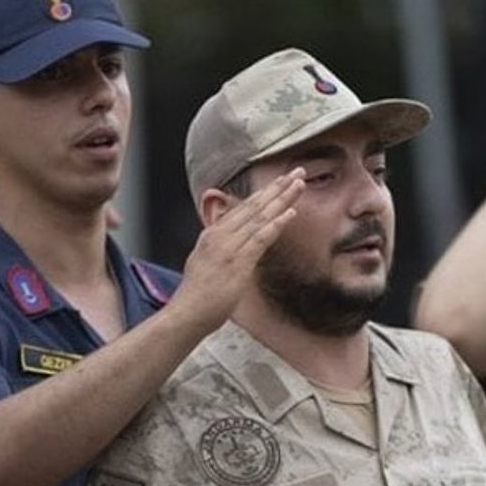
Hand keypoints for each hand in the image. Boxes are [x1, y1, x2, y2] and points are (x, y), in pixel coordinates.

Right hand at [173, 168, 304, 330]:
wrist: (186, 313)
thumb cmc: (195, 296)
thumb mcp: (202, 264)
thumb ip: (216, 250)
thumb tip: (229, 247)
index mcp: (211, 236)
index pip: (241, 209)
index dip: (262, 194)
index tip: (278, 182)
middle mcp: (219, 236)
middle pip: (252, 206)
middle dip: (276, 187)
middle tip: (296, 172)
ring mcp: (229, 247)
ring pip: (259, 217)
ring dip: (281, 198)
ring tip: (298, 184)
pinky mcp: (238, 261)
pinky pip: (261, 237)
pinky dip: (276, 223)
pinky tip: (291, 211)